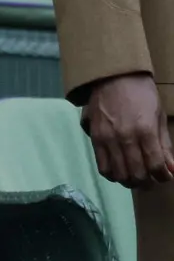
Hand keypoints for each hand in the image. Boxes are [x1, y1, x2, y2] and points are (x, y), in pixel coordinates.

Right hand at [83, 73, 173, 188]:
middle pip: (136, 174)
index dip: (163, 176)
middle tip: (152, 181)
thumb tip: (171, 168)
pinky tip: (120, 173)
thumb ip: (164, 144)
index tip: (166, 177)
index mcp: (145, 131)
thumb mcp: (159, 117)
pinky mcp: (95, 139)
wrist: (113, 78)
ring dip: (130, 181)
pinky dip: (112, 175)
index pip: (155, 165)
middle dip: (148, 182)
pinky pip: (102, 166)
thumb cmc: (141, 94)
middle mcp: (125, 138)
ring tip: (136, 179)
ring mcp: (107, 139)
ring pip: (119, 174)